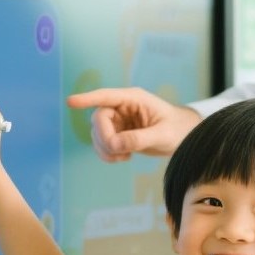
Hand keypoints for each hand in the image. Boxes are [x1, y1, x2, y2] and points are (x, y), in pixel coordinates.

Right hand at [66, 86, 201, 161]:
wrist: (184, 137)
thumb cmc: (178, 129)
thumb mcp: (162, 135)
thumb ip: (139, 138)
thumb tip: (116, 144)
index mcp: (133, 99)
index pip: (106, 96)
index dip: (87, 99)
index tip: (70, 102)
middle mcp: (123, 107)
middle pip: (98, 119)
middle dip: (104, 138)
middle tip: (119, 153)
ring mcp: (119, 120)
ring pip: (97, 133)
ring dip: (105, 149)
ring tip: (125, 156)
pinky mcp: (118, 133)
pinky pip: (102, 143)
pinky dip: (108, 154)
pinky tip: (124, 158)